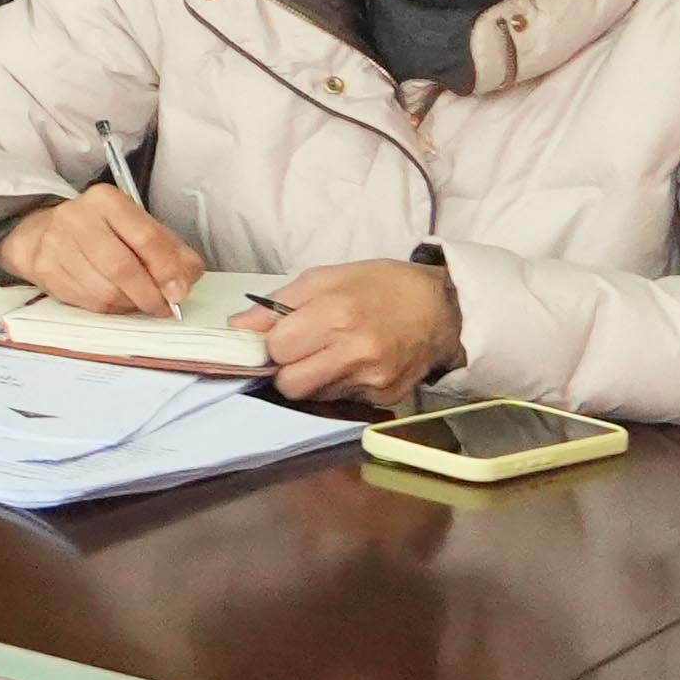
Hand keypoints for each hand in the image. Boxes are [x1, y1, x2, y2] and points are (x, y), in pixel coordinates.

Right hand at [0, 186, 208, 314]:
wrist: (48, 232)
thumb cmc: (106, 233)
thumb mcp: (143, 230)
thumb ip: (174, 254)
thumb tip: (183, 286)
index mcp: (107, 200)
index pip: (145, 237)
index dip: (167, 270)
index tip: (178, 292)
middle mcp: (77, 216)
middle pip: (121, 267)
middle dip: (148, 295)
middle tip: (162, 307)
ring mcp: (56, 243)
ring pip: (104, 290)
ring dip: (129, 305)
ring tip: (137, 301)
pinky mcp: (46, 269)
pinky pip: (87, 302)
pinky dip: (109, 309)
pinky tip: (115, 301)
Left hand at [256, 258, 460, 410]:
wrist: (442, 309)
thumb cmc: (380, 286)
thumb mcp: (324, 278)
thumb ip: (276, 304)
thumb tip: (237, 328)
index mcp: (336, 314)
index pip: (276, 349)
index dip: (272, 344)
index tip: (281, 336)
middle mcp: (355, 352)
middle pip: (290, 384)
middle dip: (285, 370)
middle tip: (299, 351)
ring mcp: (373, 380)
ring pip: (314, 397)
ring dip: (311, 379)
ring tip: (329, 353)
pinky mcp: (386, 398)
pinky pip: (342, 401)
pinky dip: (338, 386)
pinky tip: (352, 365)